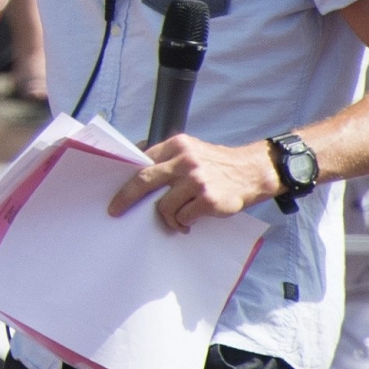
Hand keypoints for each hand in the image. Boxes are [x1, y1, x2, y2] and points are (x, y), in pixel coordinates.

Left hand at [108, 135, 279, 231]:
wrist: (254, 172)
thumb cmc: (217, 165)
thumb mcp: (191, 151)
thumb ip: (167, 159)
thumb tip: (135, 171)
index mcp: (177, 145)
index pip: (142, 162)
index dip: (125, 180)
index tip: (114, 195)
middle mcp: (185, 160)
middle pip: (143, 181)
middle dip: (126, 198)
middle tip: (116, 210)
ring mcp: (197, 180)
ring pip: (163, 206)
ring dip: (166, 217)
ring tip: (176, 219)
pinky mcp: (208, 199)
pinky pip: (182, 217)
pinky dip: (182, 223)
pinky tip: (190, 221)